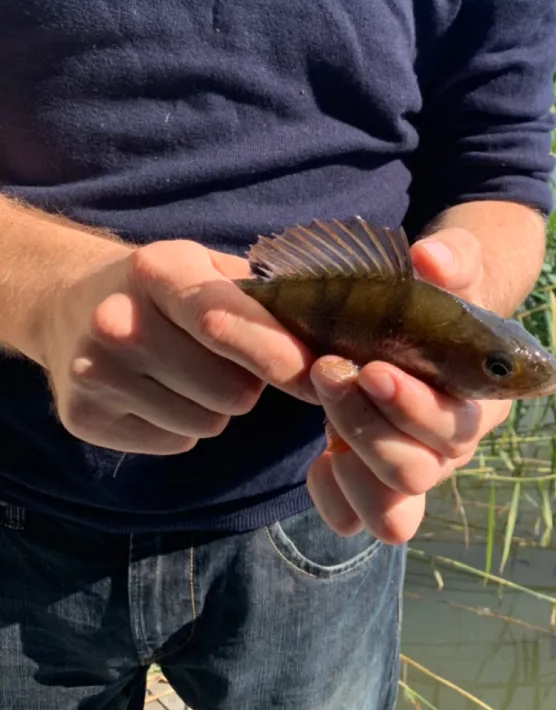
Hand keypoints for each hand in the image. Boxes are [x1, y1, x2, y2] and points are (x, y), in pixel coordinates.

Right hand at [38, 239, 314, 454]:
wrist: (68, 305)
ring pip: (207, 423)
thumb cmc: (163, 289)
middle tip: (226, 361)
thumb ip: (263, 297)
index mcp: (157, 270)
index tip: (315, 376)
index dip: (278, 356)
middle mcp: (117, 321)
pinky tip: (156, 392)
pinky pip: (174, 443)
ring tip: (187, 373)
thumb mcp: (206, 266)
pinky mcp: (84, 418)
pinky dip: (180, 426)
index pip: (224, 324)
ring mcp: (94, 372)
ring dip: (215, 407)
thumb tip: (333, 339)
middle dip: (247, 384)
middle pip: (229, 391)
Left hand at [306, 228, 511, 544]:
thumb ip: (453, 258)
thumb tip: (430, 257)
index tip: (371, 367)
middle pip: (418, 471)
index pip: (457, 428)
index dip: (413, 407)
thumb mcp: (452, 269)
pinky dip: (332, 497)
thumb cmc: (437, 296)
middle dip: (366, 424)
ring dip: (350, 463)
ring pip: (392, 515)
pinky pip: (354, 521)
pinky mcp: (377, 487)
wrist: (419, 319)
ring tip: (322, 405)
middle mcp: (454, 450)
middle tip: (327, 371)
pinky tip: (318, 456)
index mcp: (483, 403)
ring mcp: (417, 473)